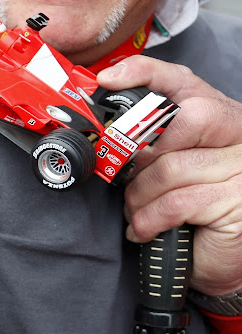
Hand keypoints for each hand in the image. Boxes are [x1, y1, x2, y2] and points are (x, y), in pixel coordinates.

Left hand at [97, 55, 241, 295]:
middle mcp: (237, 136)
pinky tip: (146, 230)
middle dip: (142, 154)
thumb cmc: (189, 212)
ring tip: (137, 213)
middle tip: (128, 180)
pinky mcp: (236, 202)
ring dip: (139, 197)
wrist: (218, 260)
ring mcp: (241, 167)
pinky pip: (176, 203)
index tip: (108, 79)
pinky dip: (149, 219)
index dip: (145, 73)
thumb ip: (151, 145)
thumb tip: (105, 137)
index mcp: (219, 118)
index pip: (182, 80)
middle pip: (183, 120)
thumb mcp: (169, 170)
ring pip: (170, 168)